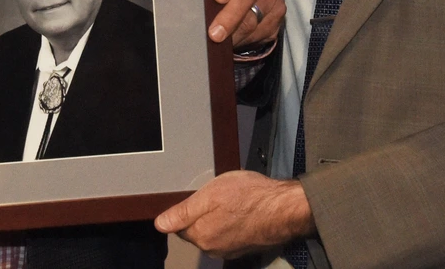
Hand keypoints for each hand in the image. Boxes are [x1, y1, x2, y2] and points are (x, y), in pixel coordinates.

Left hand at [155, 170, 314, 258]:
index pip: (180, 226)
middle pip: (197, 230)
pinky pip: (229, 234)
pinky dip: (232, 223)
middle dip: (203, 213)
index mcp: (201, 236)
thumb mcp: (210, 194)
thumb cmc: (249, 196)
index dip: (188, 208)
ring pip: (213, 231)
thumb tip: (160, 224)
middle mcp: (214, 249)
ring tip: (233, 201)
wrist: (284, 208)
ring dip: (218, 218)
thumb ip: (183, 212)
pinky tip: (242, 210)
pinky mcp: (244, 247)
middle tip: (219, 196)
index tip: (201, 197)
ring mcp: (230, 250)